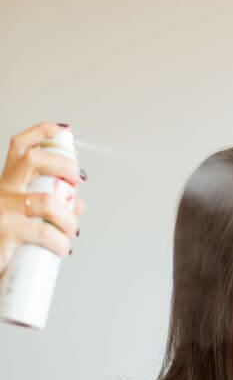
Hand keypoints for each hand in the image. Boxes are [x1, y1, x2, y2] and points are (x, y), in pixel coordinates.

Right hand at [0, 122, 85, 274]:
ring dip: (69, 217)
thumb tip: (78, 204)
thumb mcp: (24, 219)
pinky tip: (62, 249)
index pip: (20, 147)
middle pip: (33, 159)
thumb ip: (50, 209)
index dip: (42, 132)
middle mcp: (2, 191)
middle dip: (64, 165)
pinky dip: (61, 242)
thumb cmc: (5, 241)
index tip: (65, 131)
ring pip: (47, 201)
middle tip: (77, 181)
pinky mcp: (5, 233)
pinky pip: (43, 233)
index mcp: (6, 184)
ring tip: (71, 232)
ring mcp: (2, 211)